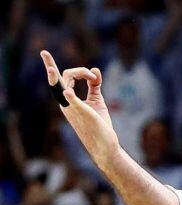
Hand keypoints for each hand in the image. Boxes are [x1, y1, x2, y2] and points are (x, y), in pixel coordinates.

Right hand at [40, 50, 119, 165]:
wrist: (105, 143)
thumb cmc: (99, 123)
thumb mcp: (96, 100)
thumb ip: (94, 85)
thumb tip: (94, 70)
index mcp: (68, 98)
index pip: (63, 78)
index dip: (77, 70)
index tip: (93, 75)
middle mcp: (66, 102)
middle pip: (61, 79)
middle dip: (56, 68)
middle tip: (51, 56)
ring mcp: (72, 108)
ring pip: (59, 89)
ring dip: (54, 79)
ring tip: (49, 69)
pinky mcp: (82, 114)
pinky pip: (73, 105)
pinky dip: (71, 97)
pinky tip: (68, 92)